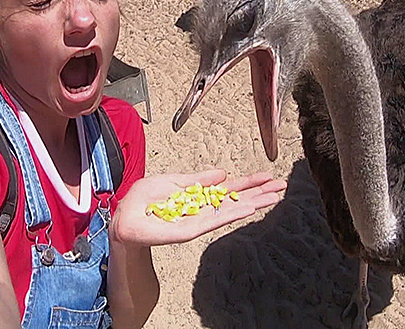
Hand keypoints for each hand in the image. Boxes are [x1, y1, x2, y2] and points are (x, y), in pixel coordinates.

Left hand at [110, 170, 285, 246]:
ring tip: (273, 197)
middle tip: (281, 186)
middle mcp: (202, 211)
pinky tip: (248, 207)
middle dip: (259, 193)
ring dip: (252, 202)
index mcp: (199, 198)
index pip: (229, 190)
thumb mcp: (173, 182)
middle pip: (236, 200)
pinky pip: (213, 221)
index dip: (249, 183)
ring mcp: (197, 221)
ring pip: (230, 211)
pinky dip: (232, 213)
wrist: (123, 219)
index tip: (267, 177)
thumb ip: (198, 180)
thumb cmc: (143, 202)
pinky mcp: (187, 231)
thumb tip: (223, 174)